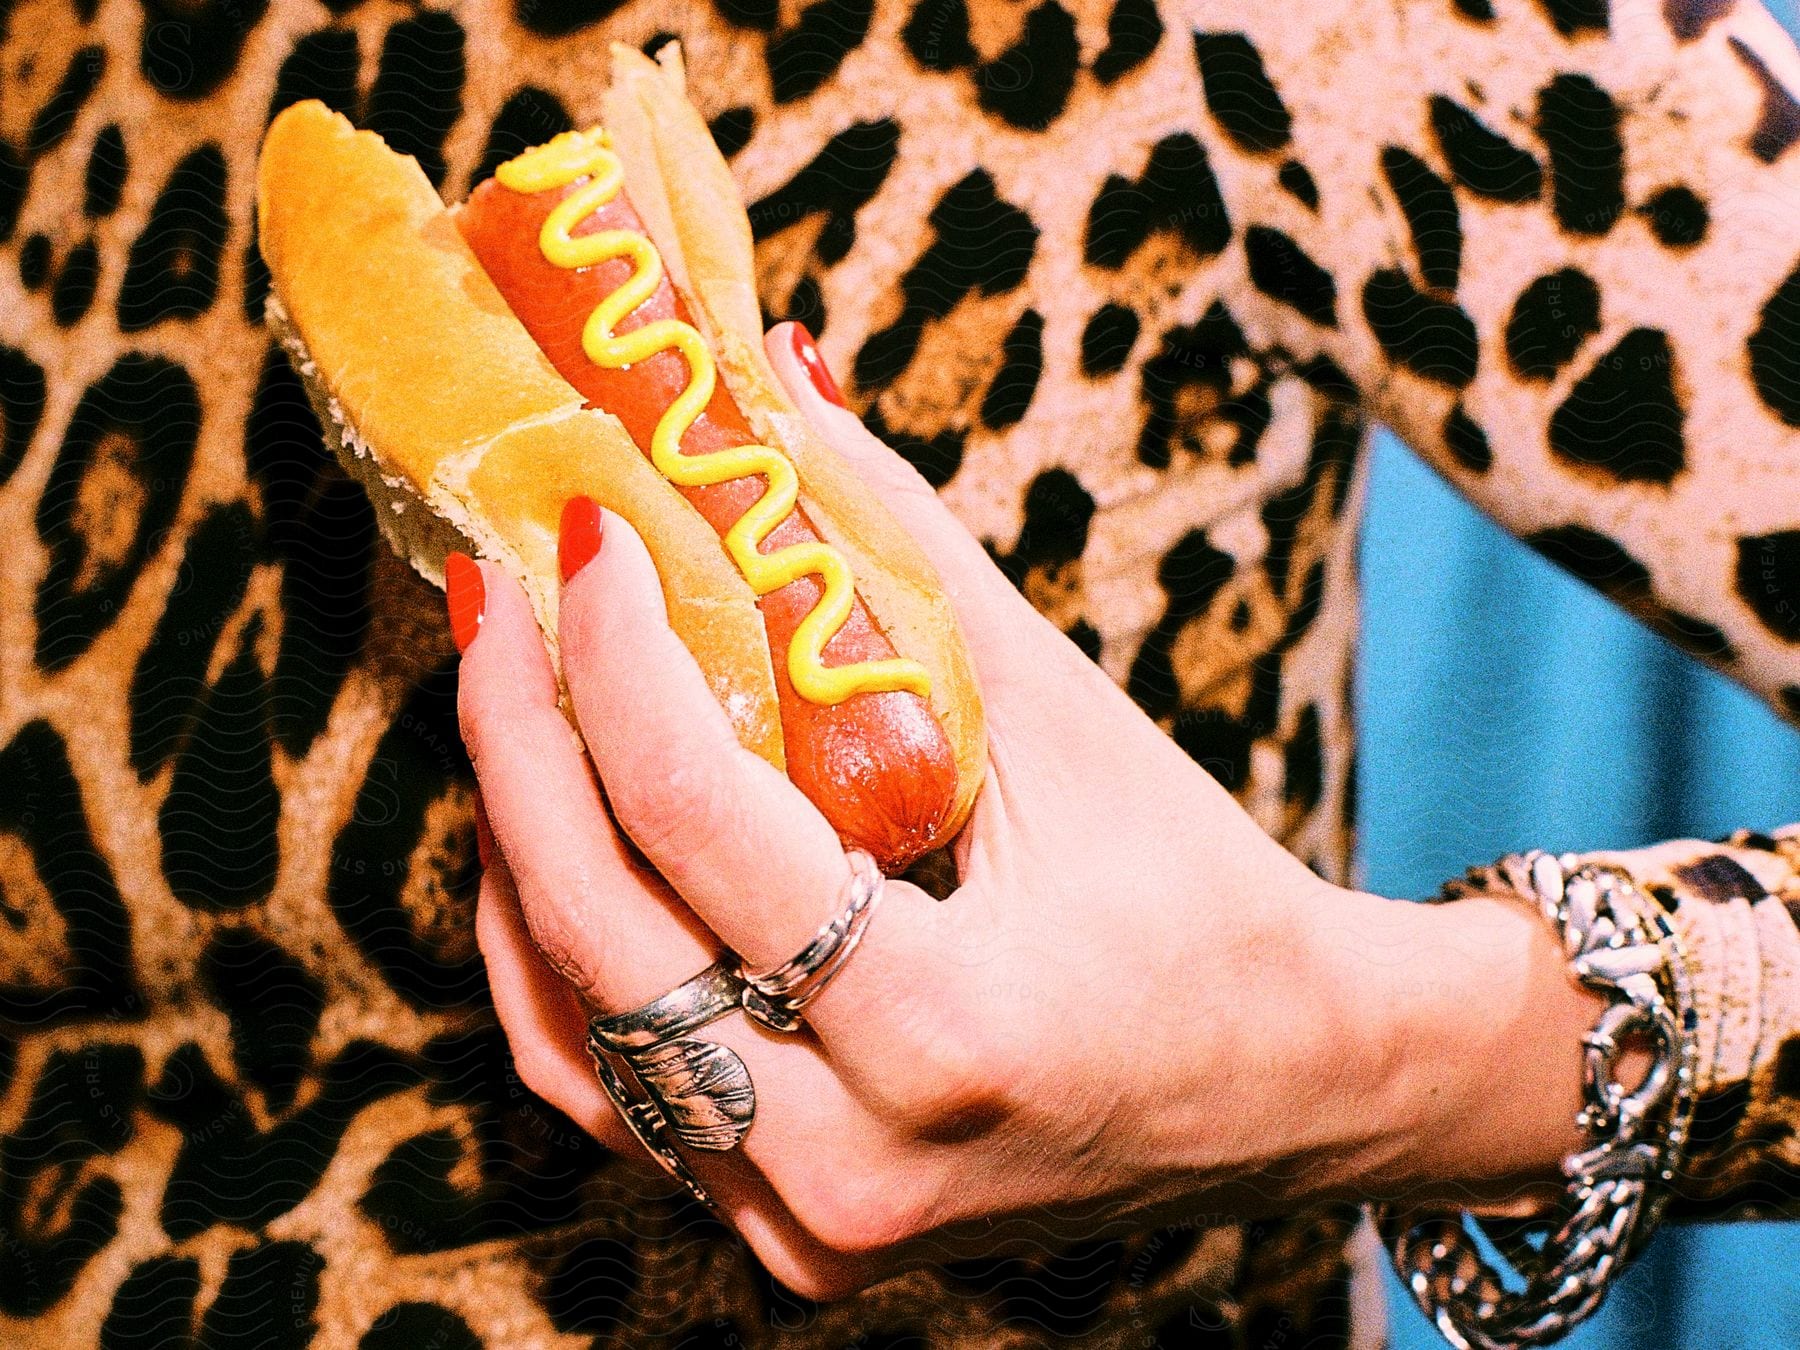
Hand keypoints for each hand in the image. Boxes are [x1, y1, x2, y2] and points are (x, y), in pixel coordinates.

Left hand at [456, 323, 1602, 1297]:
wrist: (1284, 1086)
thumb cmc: (1198, 896)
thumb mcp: (1061, 721)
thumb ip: (901, 550)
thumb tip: (775, 383)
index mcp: (945, 1031)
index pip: (698, 821)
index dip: (615, 655)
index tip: (585, 534)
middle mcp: (855, 1162)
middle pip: (594, 927)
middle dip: (516, 739)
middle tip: (493, 602)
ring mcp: (813, 1224)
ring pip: (570, 1028)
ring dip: (518, 851)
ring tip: (512, 706)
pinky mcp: (794, 1236)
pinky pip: (615, 1096)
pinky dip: (563, 964)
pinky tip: (556, 848)